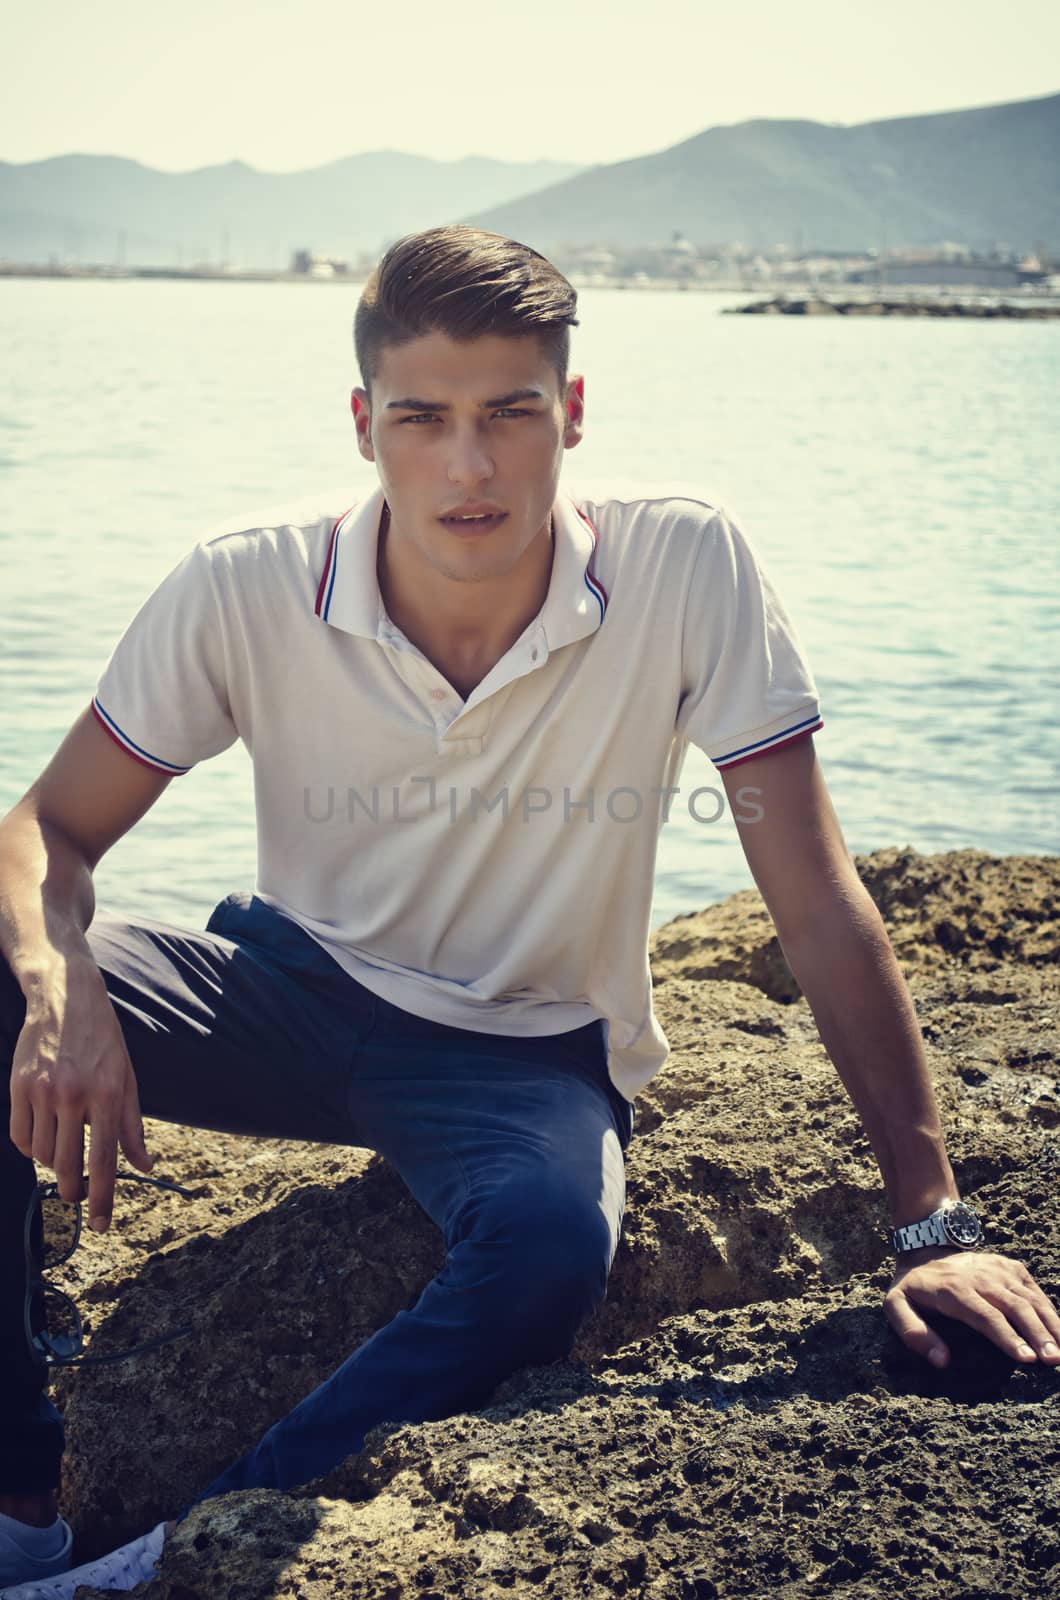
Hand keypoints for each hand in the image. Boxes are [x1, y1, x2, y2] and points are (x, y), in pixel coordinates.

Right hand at [9, 948, 152, 1229]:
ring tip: (65, 1151)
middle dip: (73, 1190)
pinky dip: (33, 1148)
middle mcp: (74, 1095)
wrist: (66, 997)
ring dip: (54, 1164)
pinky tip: (45, 1140)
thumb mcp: (128, 1078)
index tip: (100, 1225)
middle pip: (69, 1166)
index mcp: (108, 1094)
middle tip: (77, 1195)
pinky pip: (21, 1137)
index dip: (101, 1199)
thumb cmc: (104, 1040)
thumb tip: (144, 1166)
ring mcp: (42, 1091)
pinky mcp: (18, 1086)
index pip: (103, 1160)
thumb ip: (133, 1126)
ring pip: (44, 1155)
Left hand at [884, 1246, 1059, 1368]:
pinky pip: (1035, 1290)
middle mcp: (981, 1278)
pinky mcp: (1011, 1267)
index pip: (986, 1316)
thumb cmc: (913, 1286)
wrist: (926, 1247)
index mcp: (954, 1291)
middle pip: (1015, 1307)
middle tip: (1054, 1361)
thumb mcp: (895, 1305)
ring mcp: (999, 1270)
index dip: (1008, 1337)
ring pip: (1030, 1299)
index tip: (1027, 1359)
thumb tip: (941, 1360)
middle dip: (1037, 1335)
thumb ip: (913, 1332)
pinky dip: (1050, 1310)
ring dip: (1051, 1325)